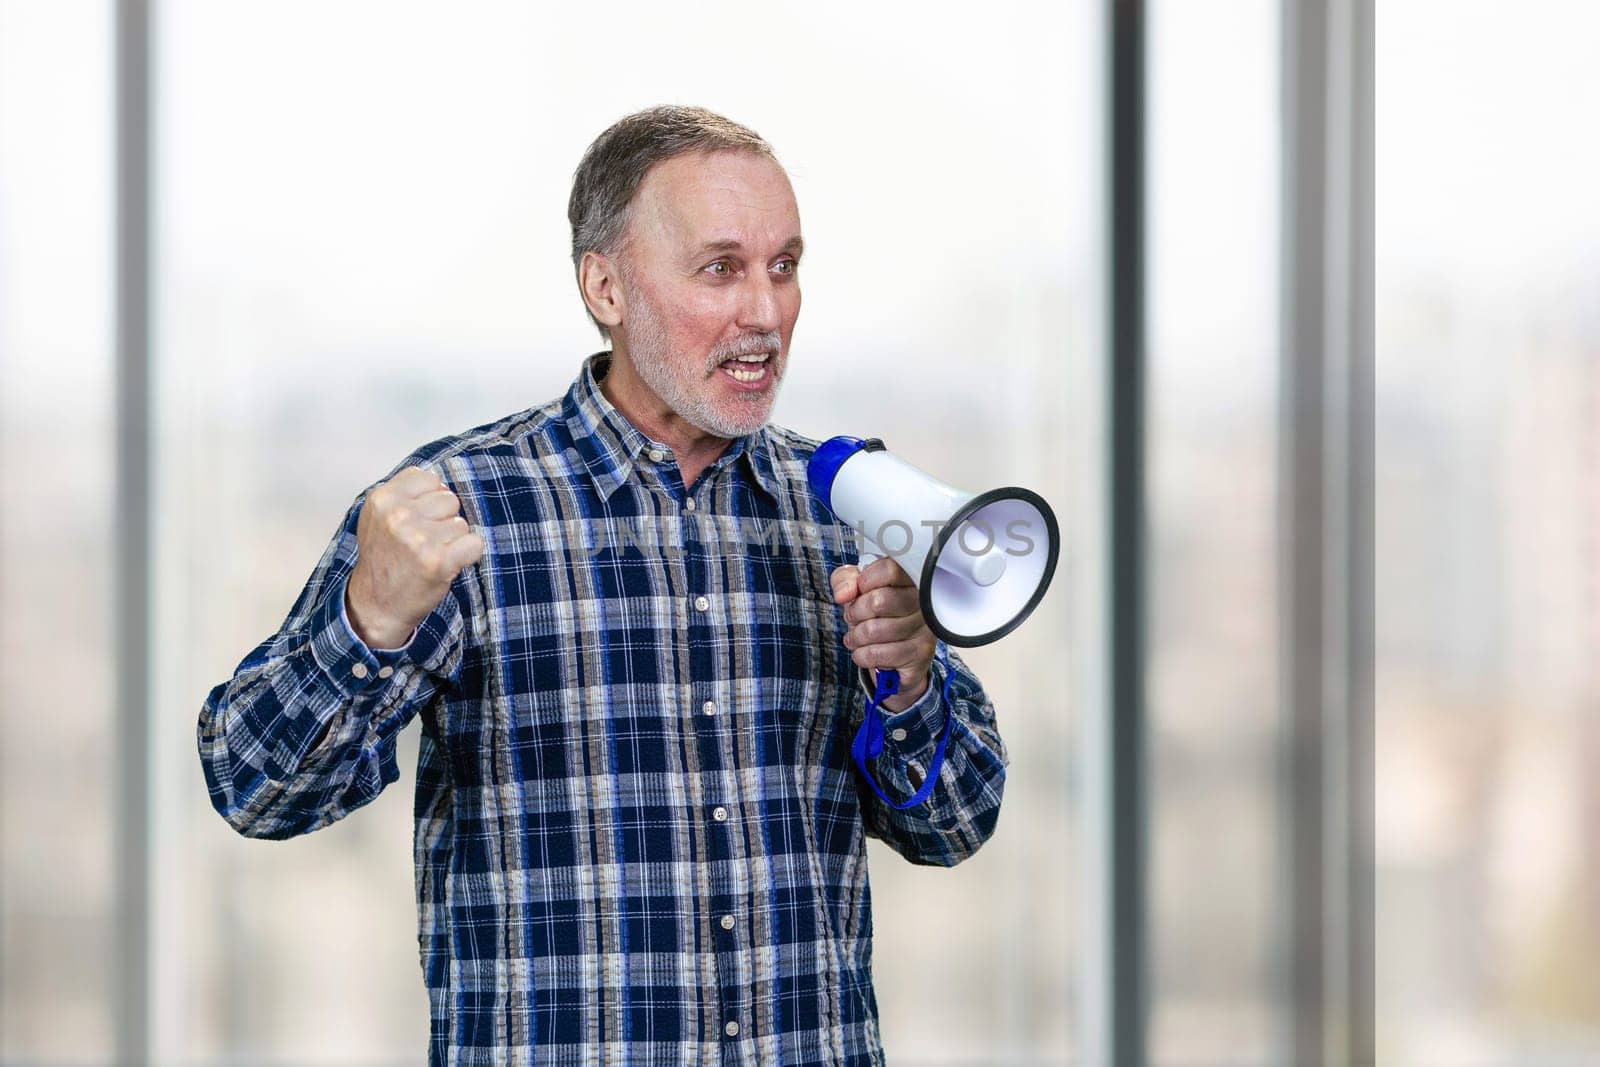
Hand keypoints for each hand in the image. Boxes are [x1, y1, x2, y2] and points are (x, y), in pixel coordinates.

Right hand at [345, 467, 482, 648]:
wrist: (377, 604)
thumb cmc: (384, 559)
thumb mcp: (379, 516)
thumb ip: (404, 493)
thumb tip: (440, 479)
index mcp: (383, 499)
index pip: (429, 478)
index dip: (430, 499)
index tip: (418, 519)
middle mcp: (399, 516)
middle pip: (449, 499)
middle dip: (443, 519)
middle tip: (423, 542)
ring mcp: (419, 539)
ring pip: (461, 523)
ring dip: (453, 540)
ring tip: (431, 555)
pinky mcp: (439, 561)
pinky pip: (474, 543)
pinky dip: (468, 555)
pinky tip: (448, 565)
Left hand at [830, 558, 936, 712]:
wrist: (896, 652)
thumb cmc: (876, 613)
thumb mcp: (857, 589)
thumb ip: (845, 580)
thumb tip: (844, 594)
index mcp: (911, 578)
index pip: (890, 570)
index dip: (865, 581)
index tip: (859, 590)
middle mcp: (924, 600)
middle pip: (878, 601)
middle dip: (855, 612)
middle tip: (853, 617)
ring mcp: (925, 627)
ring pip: (874, 630)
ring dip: (856, 636)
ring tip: (857, 636)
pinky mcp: (920, 653)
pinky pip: (878, 654)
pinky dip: (862, 655)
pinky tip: (865, 652)